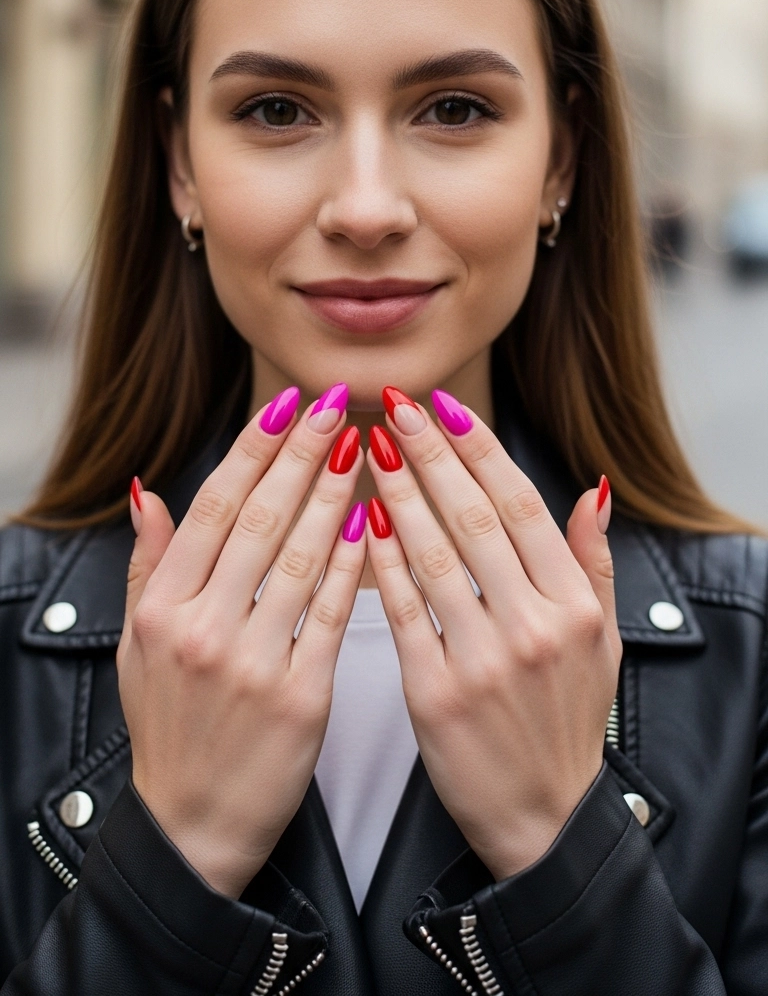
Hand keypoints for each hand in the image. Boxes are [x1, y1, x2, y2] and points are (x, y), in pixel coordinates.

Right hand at [117, 390, 365, 897]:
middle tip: (334, 401)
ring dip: (335, 494)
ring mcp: (252, 663)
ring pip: (301, 558)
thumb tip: (148, 491)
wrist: (193, 827)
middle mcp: (203, 628)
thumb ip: (147, 565)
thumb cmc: (170, 729)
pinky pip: (332, 614)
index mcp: (165, 608)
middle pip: (260, 520)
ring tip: (362, 445)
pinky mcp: (299, 698)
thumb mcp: (137, 646)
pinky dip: (354, 565)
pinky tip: (376, 521)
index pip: (213, 507)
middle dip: (301, 453)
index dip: (252, 450)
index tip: (284, 404)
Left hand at [366, 392, 620, 880]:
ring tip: (365, 447)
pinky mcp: (435, 694)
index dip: (477, 448)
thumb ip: (593, 562)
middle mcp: (532, 625)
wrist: (544, 819)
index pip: (519, 504)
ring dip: (397, 493)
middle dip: (428, 453)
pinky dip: (381, 562)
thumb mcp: (602, 641)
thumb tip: (591, 489)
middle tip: (393, 404)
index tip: (443, 405)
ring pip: (432, 555)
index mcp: (572, 604)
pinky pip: (403, 612)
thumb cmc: (567, 723)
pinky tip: (361, 521)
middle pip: (472, 517)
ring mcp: (483, 660)